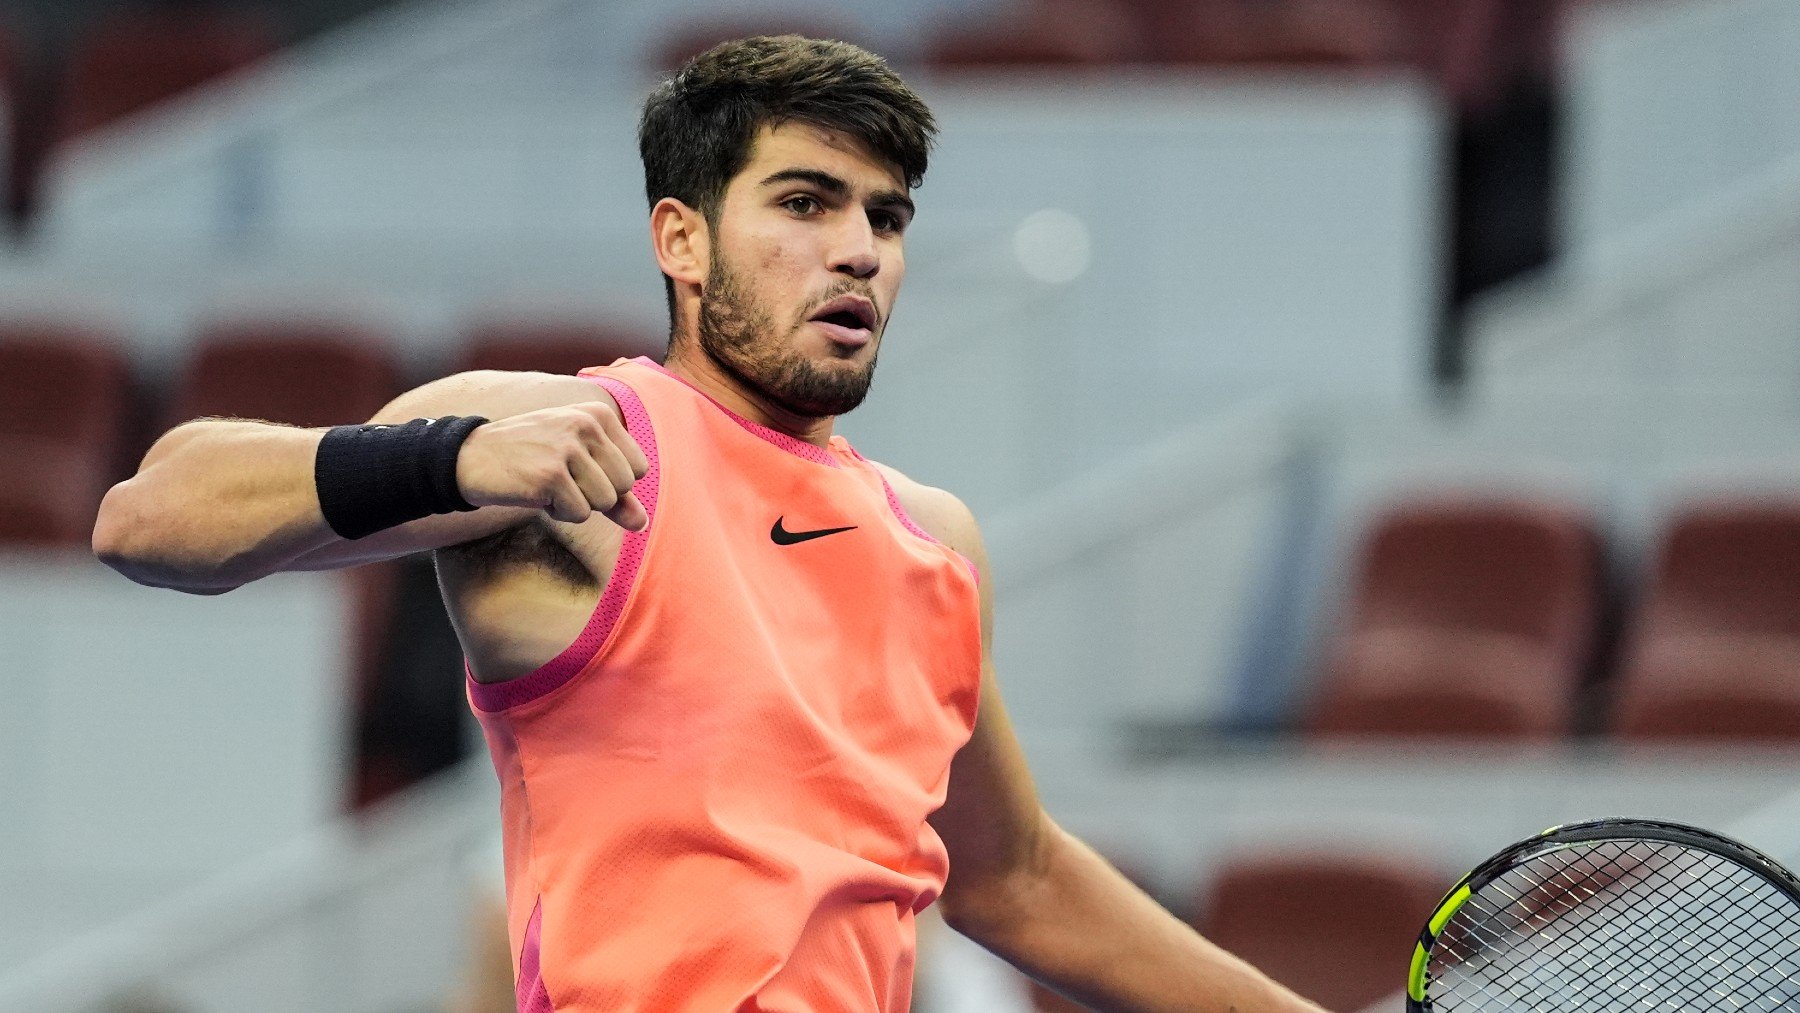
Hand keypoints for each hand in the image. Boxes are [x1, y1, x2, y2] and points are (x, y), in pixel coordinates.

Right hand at [454, 402, 649, 529]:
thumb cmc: (528, 458)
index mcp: (598, 414)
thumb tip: (642, 523)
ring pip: (604, 503)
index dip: (610, 481)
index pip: (639, 468)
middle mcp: (586, 424)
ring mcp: (568, 448)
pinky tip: (535, 492)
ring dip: (576, 505)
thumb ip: (614, 490)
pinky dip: (558, 513)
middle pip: (624, 487)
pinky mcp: (550, 475)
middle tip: (561, 479)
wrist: (469, 458)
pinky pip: (579, 515)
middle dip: (596, 495)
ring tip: (548, 484)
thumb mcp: (576, 464)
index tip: (579, 469)